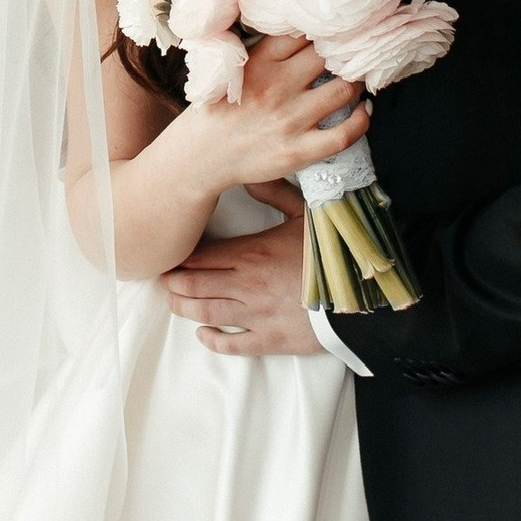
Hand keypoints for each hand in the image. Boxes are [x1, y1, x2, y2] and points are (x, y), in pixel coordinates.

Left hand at [159, 180, 320, 355]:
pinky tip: (202, 334)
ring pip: (205, 312)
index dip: (180, 256)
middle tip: (160, 277)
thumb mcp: (307, 213)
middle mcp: (246, 284)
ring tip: (171, 302)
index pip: (201, 255)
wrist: (360, 294)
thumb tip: (251, 176)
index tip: (168, 252)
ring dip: (183, 308)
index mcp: (251, 252)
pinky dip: (213, 340)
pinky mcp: (269, 339)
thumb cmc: (334, 250)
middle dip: (172, 281)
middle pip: (194, 284)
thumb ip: (275, 193)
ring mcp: (255, 315)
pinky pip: (233, 343)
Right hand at [180, 35, 368, 201]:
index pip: (303, 32)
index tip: (336, 28)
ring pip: (342, 90)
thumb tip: (302, 27)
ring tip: (356, 80)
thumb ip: (265, 49)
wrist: (201, 155)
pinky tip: (363, 111)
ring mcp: (289, 120)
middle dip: (344, 52)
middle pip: (327, 57)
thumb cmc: (218, 108)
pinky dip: (361, 121)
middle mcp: (277, 86)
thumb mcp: (231, 68)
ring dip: (356, 83)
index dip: (324, 28)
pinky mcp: (297, 151)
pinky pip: (343, 134)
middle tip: (353, 53)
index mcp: (259, 62)